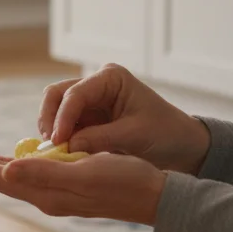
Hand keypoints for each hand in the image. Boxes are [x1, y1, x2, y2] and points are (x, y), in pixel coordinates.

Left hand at [0, 145, 166, 224]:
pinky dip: (10, 164)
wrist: (154, 197)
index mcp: (44, 192)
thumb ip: (44, 172)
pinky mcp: (65, 186)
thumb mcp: (84, 172)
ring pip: (9, 176)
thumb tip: (6, 170)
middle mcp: (43, 195)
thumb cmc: (123, 181)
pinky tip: (7, 160)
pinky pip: (28, 174)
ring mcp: (54, 193)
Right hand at [37, 63, 212, 175]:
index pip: (75, 94)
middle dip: (50, 119)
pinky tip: (60, 153)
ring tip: (54, 152)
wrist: (183, 148)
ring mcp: (91, 102)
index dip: (62, 117)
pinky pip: (65, 126)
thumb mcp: (134, 136)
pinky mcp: (88, 120)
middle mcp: (96, 85)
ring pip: (56, 110)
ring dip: (52, 129)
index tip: (57, 140)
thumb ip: (98, 139)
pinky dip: (60, 138)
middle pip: (57, 95)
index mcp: (111, 78)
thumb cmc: (166, 134)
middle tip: (49, 145)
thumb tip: (66, 145)